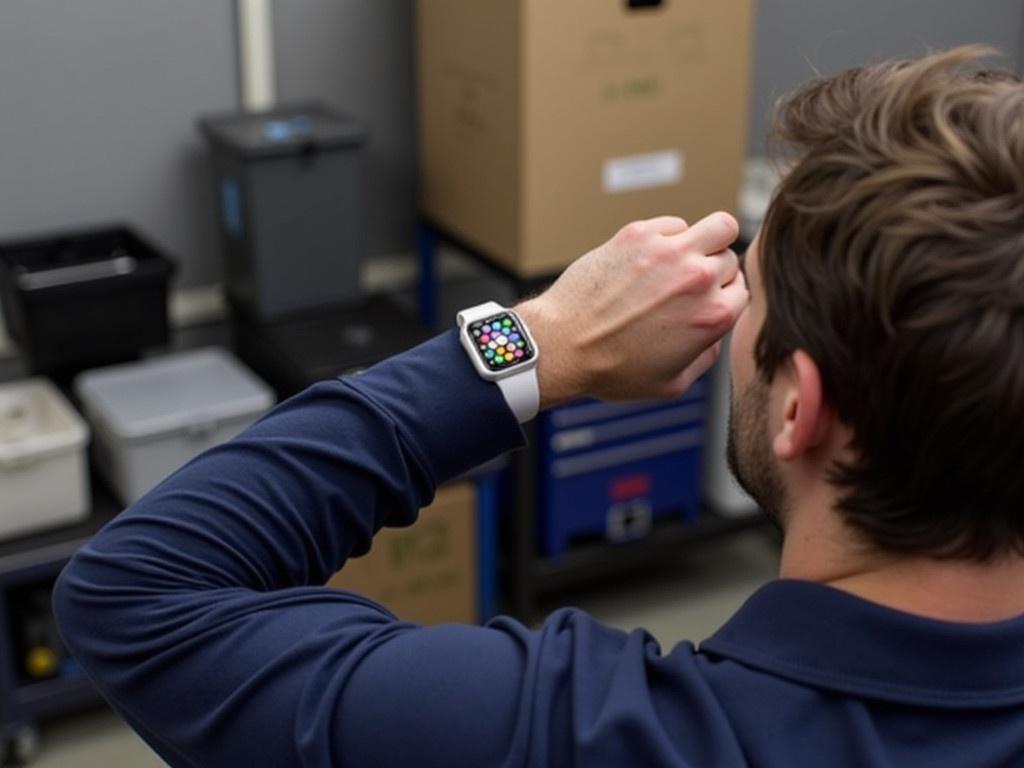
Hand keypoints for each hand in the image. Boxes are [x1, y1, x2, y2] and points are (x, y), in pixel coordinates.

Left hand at [516, 212, 747, 407]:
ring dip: (707, 241)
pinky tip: (649, 258)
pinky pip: (674, 224)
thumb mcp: (672, 384)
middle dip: (714, 272)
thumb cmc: (611, 369)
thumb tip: (714, 336)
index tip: (705, 302)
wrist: (562, 346)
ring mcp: (668, 251)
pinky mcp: (638, 234)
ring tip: (683, 259)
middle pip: (730, 259)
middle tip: (687, 286)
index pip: (743, 291)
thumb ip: (707, 357)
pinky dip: (669, 237)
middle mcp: (697, 278)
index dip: (725, 297)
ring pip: (718, 227)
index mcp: (713, 315)